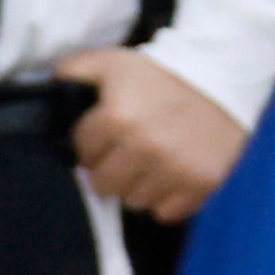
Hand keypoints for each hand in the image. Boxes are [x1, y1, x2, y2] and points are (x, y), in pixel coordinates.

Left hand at [56, 45, 249, 221]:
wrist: (225, 77)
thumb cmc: (161, 73)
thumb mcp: (112, 62)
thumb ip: (73, 71)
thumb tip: (50, 86)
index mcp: (117, 118)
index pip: (82, 151)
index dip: (91, 143)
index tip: (105, 136)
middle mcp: (144, 148)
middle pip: (103, 184)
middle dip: (109, 170)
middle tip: (125, 154)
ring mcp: (175, 169)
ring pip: (133, 200)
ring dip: (137, 186)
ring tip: (150, 163)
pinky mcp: (203, 185)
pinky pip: (165, 212)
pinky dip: (165, 199)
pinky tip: (171, 176)